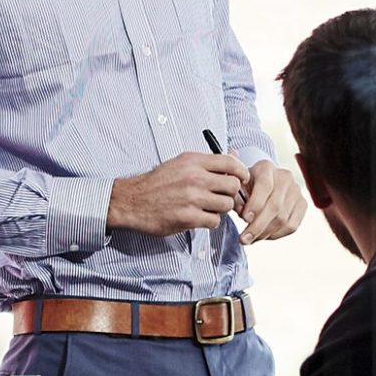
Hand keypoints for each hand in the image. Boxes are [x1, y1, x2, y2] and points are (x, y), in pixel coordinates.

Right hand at [107, 149, 247, 237]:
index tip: (242, 179)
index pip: (230, 163)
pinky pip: (214, 221)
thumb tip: (235, 154)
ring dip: (221, 209)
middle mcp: (194, 178)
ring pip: (226, 205)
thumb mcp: (181, 163)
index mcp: (193, 161)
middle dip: (231, 193)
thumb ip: (209, 161)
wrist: (133, 201)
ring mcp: (192, 198)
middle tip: (222, 197)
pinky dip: (210, 221)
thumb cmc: (158, 182)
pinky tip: (200, 217)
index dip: (242, 172)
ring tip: (209, 208)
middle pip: (233, 186)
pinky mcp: (188, 217)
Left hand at [238, 160, 305, 242]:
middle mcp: (284, 177)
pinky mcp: (302, 204)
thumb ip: (236, 198)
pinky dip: (277, 235)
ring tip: (251, 239)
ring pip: (283, 218)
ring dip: (265, 233)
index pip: (264, 185)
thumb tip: (241, 212)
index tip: (244, 218)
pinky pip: (292, 225)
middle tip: (244, 239)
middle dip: (257, 226)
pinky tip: (264, 236)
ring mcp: (296, 191)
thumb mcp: (237, 187)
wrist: (263, 184)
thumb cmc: (246, 187)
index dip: (255, 204)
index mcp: (266, 168)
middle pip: (275, 206)